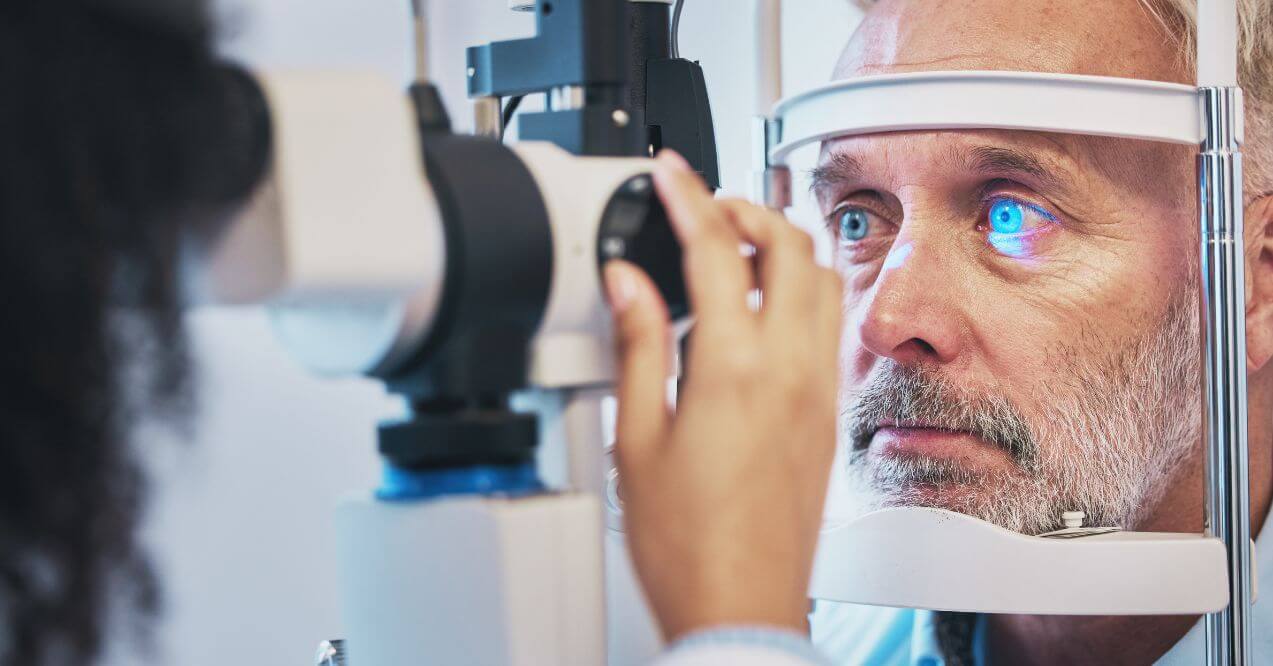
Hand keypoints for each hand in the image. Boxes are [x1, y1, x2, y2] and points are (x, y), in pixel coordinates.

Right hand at [603, 150, 843, 641]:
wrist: (741, 606)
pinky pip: (825, 326)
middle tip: (704, 205)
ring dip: (781, 246)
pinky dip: (797, 293)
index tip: (670, 172)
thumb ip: (637, 344)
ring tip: (733, 248)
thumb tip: (628, 282)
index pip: (716, 248)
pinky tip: (760, 311)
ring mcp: (816, 391)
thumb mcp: (637, 437)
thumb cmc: (686, 543)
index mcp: (733, 368)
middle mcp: (789, 370)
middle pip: (788, 245)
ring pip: (820, 280)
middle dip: (746, 206)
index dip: (688, 195)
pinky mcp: (826, 416)